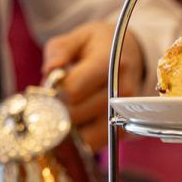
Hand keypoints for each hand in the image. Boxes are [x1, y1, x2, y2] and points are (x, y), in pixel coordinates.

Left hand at [42, 22, 143, 150]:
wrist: (131, 56)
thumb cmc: (100, 47)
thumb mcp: (78, 37)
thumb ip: (59, 50)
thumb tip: (50, 71)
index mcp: (109, 63)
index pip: (72, 90)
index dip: (54, 91)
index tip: (51, 85)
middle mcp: (121, 92)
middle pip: (75, 115)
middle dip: (57, 109)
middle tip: (55, 99)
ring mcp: (125, 115)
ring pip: (85, 138)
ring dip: (68, 129)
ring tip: (66, 112)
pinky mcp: (123, 132)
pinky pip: (93, 145)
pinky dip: (80, 140)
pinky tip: (78, 123)